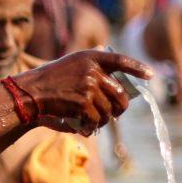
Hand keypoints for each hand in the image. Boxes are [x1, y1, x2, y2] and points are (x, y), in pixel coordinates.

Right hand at [11, 50, 151, 133]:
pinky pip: (97, 120)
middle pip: (121, 94)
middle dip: (121, 108)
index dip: (137, 68)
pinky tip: (84, 126)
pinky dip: (92, 126)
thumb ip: (93, 67)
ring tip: (94, 121)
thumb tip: (117, 78)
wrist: (31, 92)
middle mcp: (93, 70)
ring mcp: (89, 87)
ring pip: (109, 111)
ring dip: (104, 120)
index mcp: (91, 57)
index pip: (121, 60)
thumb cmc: (51, 81)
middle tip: (117, 113)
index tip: (150, 75)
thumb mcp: (72, 64)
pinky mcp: (83, 103)